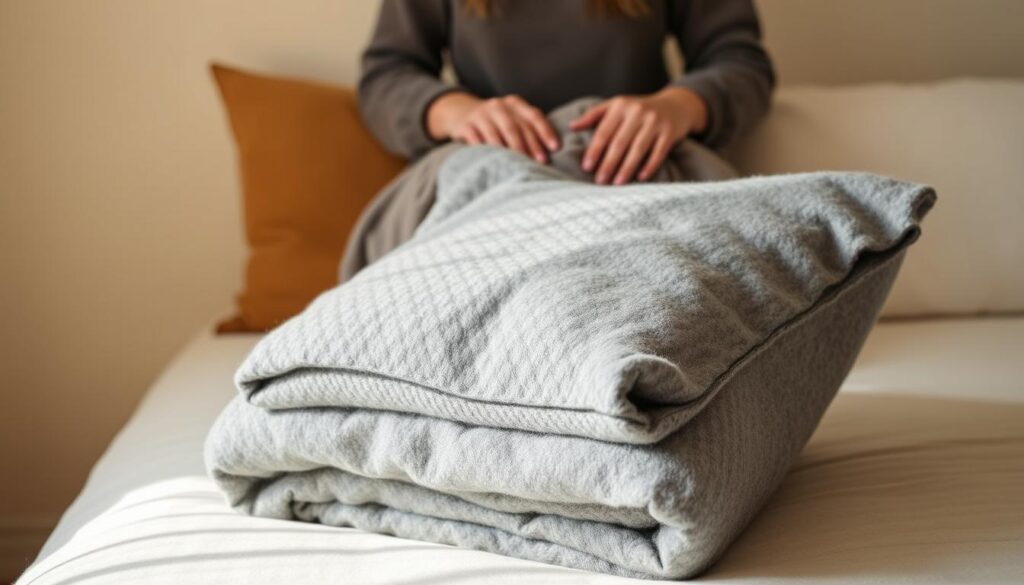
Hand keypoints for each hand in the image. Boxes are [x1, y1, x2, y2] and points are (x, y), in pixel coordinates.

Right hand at [426, 92, 559, 162]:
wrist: (461, 114)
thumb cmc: (496, 123)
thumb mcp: (512, 119)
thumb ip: (528, 129)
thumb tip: (551, 152)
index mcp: (514, 103)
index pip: (534, 116)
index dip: (545, 131)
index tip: (555, 148)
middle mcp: (498, 106)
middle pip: (516, 127)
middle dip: (529, 146)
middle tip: (539, 162)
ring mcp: (480, 115)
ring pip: (496, 134)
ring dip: (508, 151)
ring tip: (519, 165)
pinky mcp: (465, 126)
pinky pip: (476, 139)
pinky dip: (486, 151)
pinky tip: (494, 161)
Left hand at [570, 87, 708, 184]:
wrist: (675, 104)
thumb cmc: (639, 109)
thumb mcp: (617, 106)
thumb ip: (593, 115)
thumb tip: (571, 127)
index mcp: (621, 105)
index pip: (604, 131)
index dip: (594, 150)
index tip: (586, 167)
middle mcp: (638, 111)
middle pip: (620, 142)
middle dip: (609, 163)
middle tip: (600, 181)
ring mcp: (655, 121)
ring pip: (638, 149)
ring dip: (626, 168)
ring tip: (616, 183)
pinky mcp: (670, 132)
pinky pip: (658, 152)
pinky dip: (649, 166)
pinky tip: (640, 178)